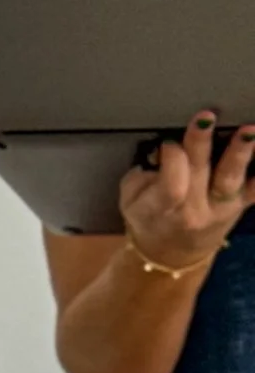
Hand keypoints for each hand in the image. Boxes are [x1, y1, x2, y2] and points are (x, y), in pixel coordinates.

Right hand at [118, 111, 254, 269]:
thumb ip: (140, 176)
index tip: (168, 142)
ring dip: (240, 152)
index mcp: (163, 209)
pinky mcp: (240, 205)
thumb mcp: (129, 203)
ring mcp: (220, 208)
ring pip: (230, 179)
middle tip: (206, 117)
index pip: (170, 183)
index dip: (170, 158)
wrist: (172, 255)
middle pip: (199, 173)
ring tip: (248, 131)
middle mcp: (194, 211)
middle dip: (201, 143)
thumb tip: (158, 151)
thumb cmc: (149, 221)